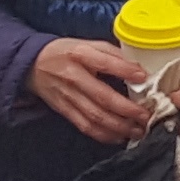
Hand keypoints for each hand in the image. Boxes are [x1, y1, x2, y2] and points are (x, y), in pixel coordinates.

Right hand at [27, 34, 159, 143]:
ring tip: (138, 131)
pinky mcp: (64, 110)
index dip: (125, 71)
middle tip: (146, 116)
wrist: (33, 64)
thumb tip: (138, 67)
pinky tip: (119, 136)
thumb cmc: (66, 52)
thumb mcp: (88, 44)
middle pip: (103, 98)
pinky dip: (104, 135)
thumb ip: (111, 53)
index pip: (105, 63)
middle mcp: (73, 76)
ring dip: (119, 127)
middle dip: (128, 110)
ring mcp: (68, 96)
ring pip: (96, 117)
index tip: (144, 77)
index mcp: (80, 54)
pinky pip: (85, 126)